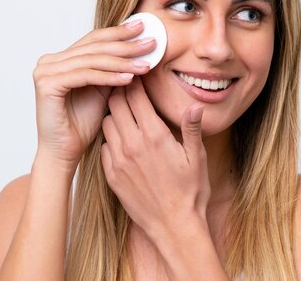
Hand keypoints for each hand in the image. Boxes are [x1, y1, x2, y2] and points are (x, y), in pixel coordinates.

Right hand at [32, 20, 154, 169]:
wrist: (66, 151)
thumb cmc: (83, 122)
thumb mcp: (104, 88)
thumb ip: (113, 68)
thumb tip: (139, 46)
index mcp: (61, 58)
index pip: (94, 39)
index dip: (119, 32)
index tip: (143, 27)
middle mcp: (50, 61)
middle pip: (94, 47)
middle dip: (126, 45)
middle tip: (150, 43)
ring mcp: (45, 71)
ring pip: (92, 61)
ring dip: (122, 62)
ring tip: (145, 65)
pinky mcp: (47, 84)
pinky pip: (85, 76)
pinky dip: (108, 77)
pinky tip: (128, 78)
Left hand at [100, 77, 210, 237]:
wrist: (174, 226)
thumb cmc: (190, 191)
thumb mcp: (197, 157)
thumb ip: (191, 128)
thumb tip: (194, 105)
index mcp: (155, 136)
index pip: (136, 97)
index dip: (135, 82)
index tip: (137, 74)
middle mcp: (133, 145)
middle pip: (116, 105)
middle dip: (121, 92)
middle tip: (128, 87)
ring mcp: (119, 160)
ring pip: (107, 123)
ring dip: (114, 114)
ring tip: (125, 112)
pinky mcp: (111, 175)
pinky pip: (103, 146)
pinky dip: (111, 138)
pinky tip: (122, 139)